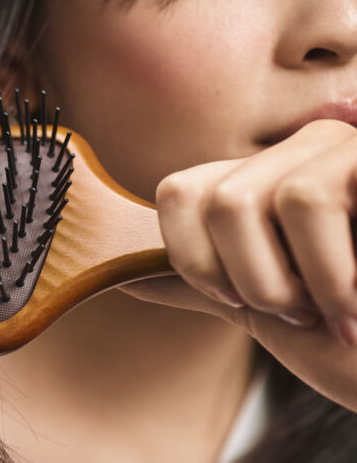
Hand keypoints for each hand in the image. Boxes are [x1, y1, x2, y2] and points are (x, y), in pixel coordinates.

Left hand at [153, 118, 356, 344]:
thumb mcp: (268, 313)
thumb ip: (206, 284)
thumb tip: (128, 277)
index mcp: (266, 184)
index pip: (177, 191)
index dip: (192, 257)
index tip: (240, 298)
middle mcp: (299, 154)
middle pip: (208, 198)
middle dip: (244, 280)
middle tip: (299, 307)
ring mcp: (342, 150)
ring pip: (244, 200)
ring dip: (286, 281)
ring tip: (337, 305)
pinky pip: (307, 199)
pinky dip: (328, 274)